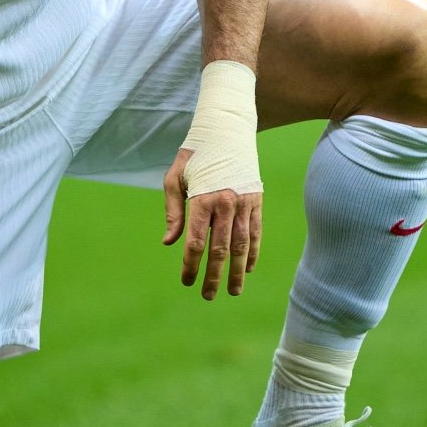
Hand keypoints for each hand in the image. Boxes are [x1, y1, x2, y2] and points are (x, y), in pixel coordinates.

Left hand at [163, 147, 262, 299]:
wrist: (227, 130)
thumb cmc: (195, 155)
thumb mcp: (175, 178)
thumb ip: (172, 211)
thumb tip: (169, 242)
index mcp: (202, 199)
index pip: (195, 242)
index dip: (190, 266)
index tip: (186, 281)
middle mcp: (226, 203)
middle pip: (220, 249)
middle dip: (214, 276)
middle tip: (208, 296)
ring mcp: (245, 202)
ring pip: (241, 245)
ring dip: (237, 271)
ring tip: (233, 291)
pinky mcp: (257, 200)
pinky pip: (256, 232)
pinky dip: (253, 252)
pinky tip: (247, 268)